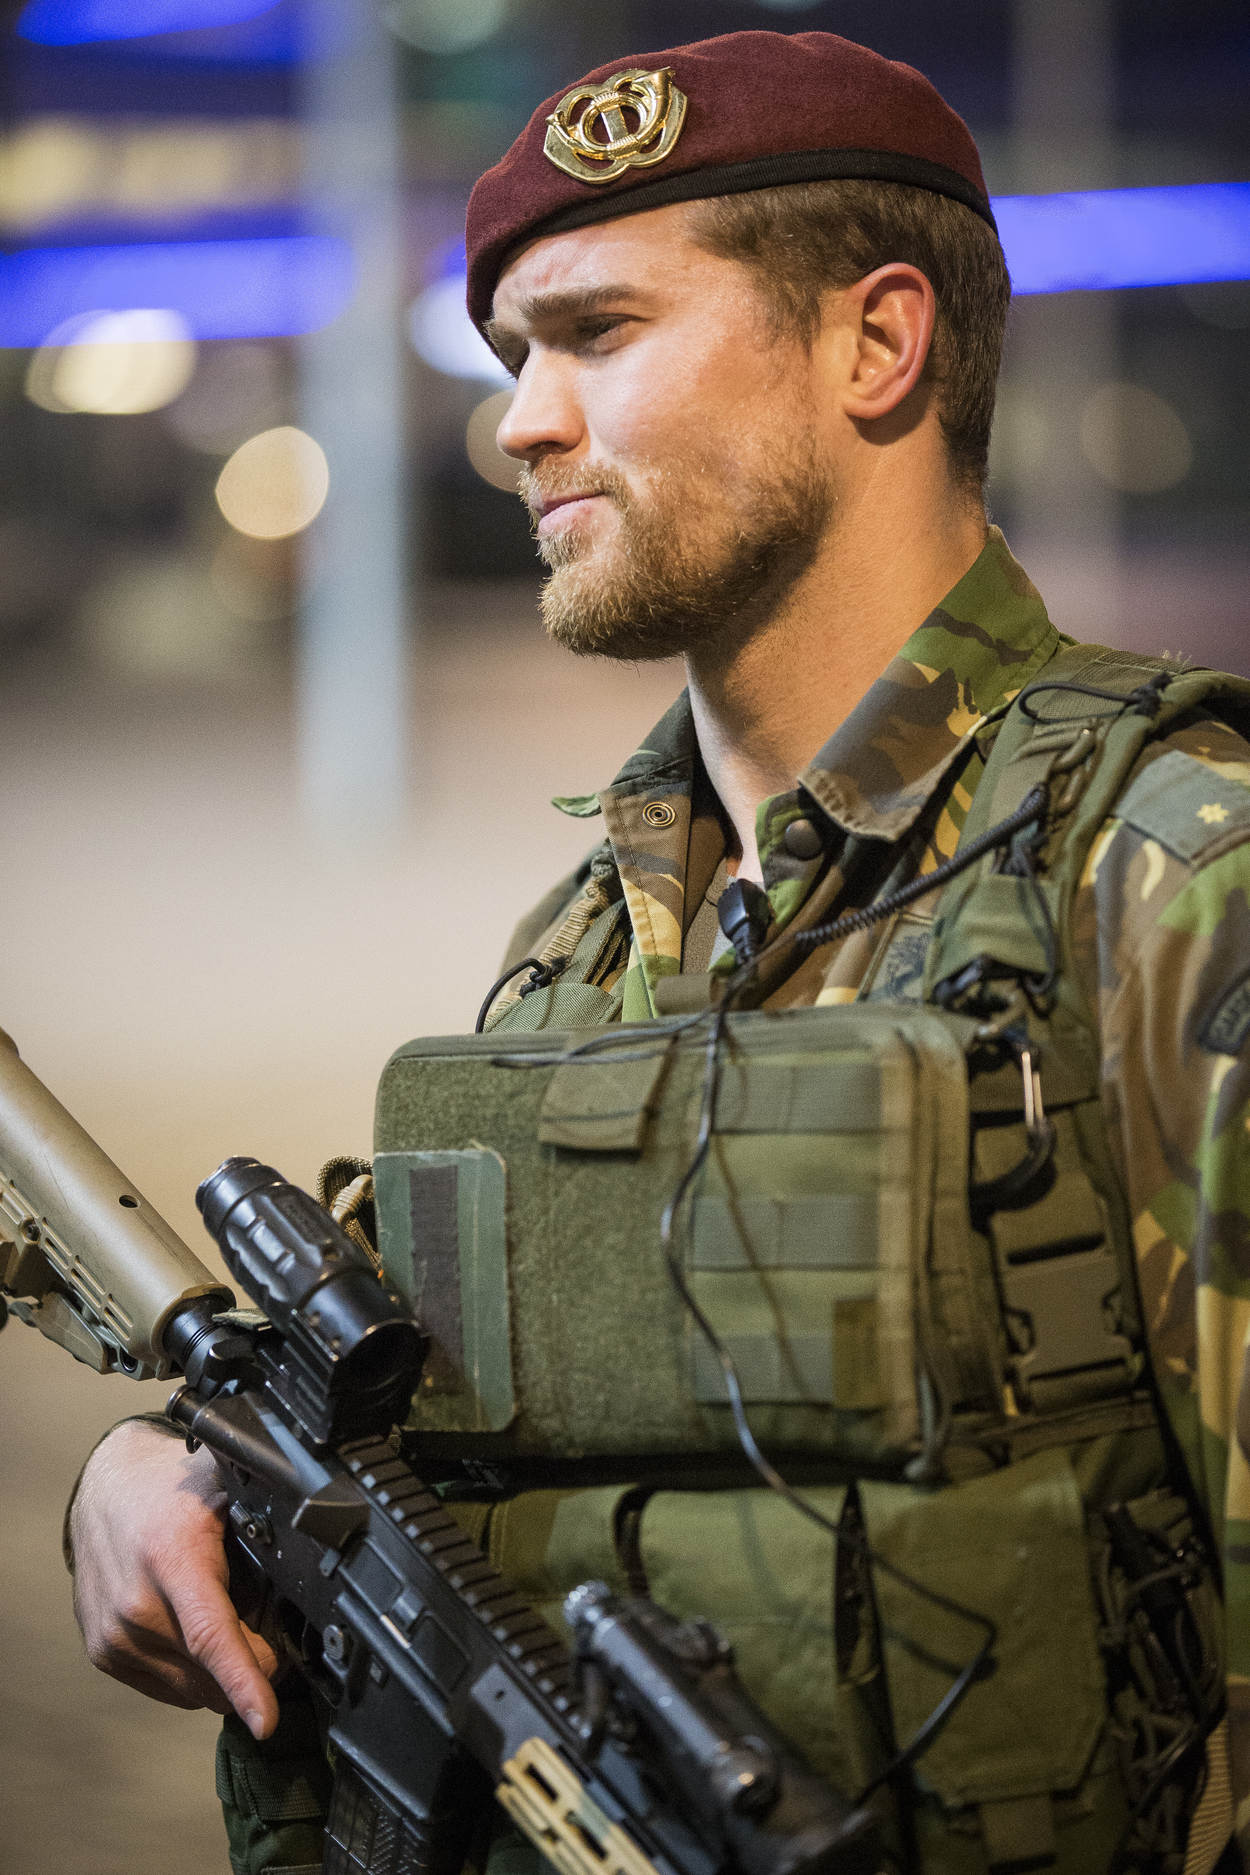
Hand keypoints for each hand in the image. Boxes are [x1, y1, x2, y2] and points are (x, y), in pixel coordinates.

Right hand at [69, 1417, 278, 1738]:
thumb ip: (267, 1530)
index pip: (211, 1633)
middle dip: (255, 1660)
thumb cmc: (171, 1492)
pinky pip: (171, 1690)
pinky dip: (196, 1671)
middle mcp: (135, 1605)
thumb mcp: (227, 1492)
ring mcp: (114, 1636)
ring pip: (196, 1691)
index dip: (244, 1680)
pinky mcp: (104, 1656)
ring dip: (223, 1670)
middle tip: (263, 1613)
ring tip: (224, 1611)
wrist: (106, 1491)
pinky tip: (194, 1626)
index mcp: (172, 1559)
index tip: (266, 1720)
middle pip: (214, 1673)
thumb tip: (314, 1570)